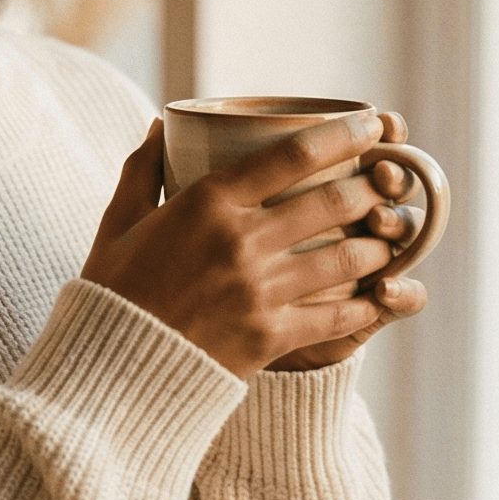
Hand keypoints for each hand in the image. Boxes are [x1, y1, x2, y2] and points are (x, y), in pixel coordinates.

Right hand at [80, 111, 421, 381]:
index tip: (373, 126)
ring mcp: (259, 292)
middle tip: (389, 181)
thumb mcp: (119, 221)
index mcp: (205, 203)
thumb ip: (143, 168)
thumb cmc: (114, 290)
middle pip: (333, 201)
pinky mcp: (271, 338)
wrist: (108, 373)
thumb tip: (163, 126)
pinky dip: (367, 302)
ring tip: (389, 235)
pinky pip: (338, 316)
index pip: (292, 155)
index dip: (344, 135)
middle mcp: (239, 242)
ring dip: (379, 242)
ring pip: (346, 257)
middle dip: (373, 186)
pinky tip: (380, 293)